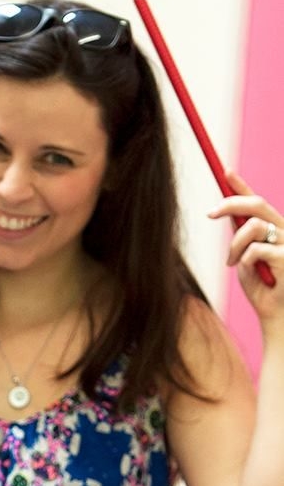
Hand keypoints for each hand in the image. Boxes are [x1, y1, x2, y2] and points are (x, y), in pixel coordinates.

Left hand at [209, 171, 283, 314]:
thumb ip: (241, 236)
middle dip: (231, 204)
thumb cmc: (261, 287)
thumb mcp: (243, 257)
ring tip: (232, 262)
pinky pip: (257, 249)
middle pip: (258, 204)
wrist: (276, 314)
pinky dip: (244, 259)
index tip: (226, 171)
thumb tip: (226, 214)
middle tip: (209, 213)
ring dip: (235, 244)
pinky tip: (245, 270)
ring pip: (254, 226)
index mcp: (273, 229)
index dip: (242, 185)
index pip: (257, 201)